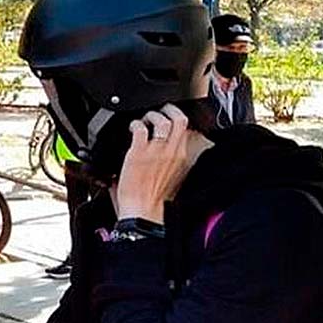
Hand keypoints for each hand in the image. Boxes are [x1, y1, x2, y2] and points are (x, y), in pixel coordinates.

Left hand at [115, 103, 208, 223]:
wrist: (143, 212)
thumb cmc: (156, 201)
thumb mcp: (174, 178)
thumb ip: (172, 161)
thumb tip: (164, 149)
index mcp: (185, 160)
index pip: (191, 130)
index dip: (181, 122)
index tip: (172, 121)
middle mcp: (174, 153)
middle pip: (181, 119)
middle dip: (170, 109)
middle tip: (160, 111)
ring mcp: (157, 151)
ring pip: (162, 119)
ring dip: (152, 115)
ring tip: (144, 119)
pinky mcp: (139, 152)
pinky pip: (140, 128)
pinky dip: (135, 124)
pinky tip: (132, 128)